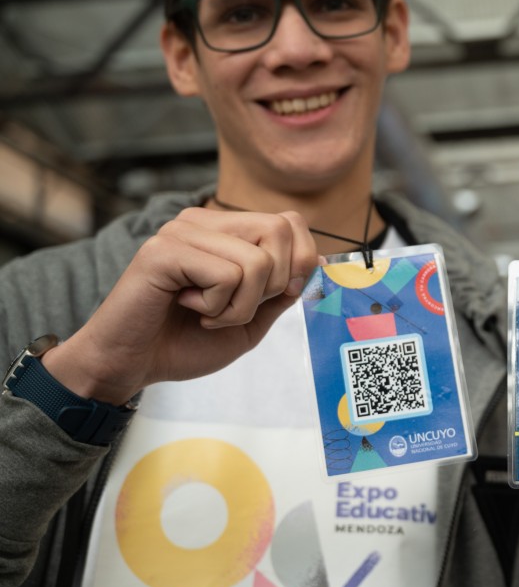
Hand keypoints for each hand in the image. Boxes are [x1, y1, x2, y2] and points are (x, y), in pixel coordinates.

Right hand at [42, 207, 319, 404]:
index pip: (290, 221)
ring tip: (206, 314)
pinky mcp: (164, 250)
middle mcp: (204, 221)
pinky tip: (186, 308)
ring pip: (257, 261)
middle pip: (280, 231)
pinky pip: (226, 276)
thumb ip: (282, 290)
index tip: (270, 296)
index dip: (298, 262)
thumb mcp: (250, 319)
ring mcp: (182, 231)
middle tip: (234, 308)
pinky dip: (216, 308)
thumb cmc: (184, 342)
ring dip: (241, 307)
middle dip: (273, 285)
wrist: (131, 365)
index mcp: (225, 230)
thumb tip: (318, 261)